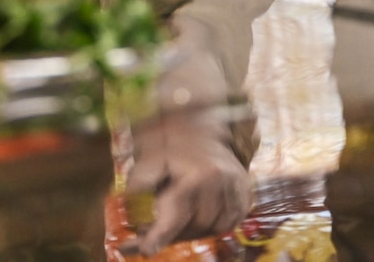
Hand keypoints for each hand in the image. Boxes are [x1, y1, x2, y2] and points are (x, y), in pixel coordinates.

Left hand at [124, 112, 251, 252]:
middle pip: (193, 226)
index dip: (159, 235)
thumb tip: (128, 211)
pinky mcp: (245, 195)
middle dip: (169, 232)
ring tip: (170, 217)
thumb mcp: (149, 156)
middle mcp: (222, 183)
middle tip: (146, 233)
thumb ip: (139, 183)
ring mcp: (238, 190)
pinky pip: (226, 224)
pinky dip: (207, 225)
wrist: (201, 123)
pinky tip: (193, 213)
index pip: (176, 214)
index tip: (144, 250)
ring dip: (188, 229)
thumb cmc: (170, 140)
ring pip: (210, 229)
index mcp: (197, 174)